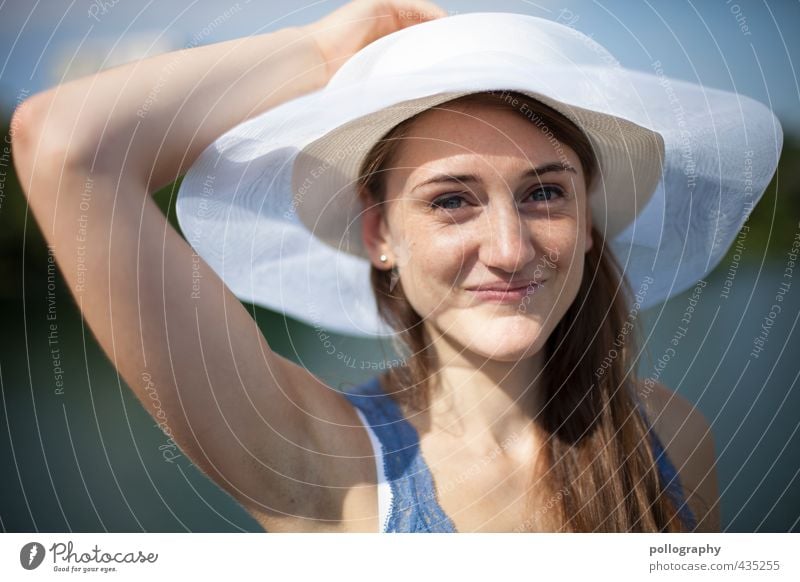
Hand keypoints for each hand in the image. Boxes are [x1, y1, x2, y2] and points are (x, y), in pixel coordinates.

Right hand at [302, 0, 447, 80]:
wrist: (313, 66)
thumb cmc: (338, 86)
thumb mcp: (373, 88)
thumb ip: (392, 90)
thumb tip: (419, 110)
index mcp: (379, 50)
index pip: (413, 48)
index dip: (432, 55)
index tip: (452, 68)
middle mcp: (380, 30)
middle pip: (419, 31)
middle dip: (439, 41)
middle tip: (461, 54)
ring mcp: (378, 15)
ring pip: (418, 17)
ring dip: (438, 27)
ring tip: (457, 40)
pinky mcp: (378, 4)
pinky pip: (412, 6)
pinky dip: (430, 14)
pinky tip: (443, 25)